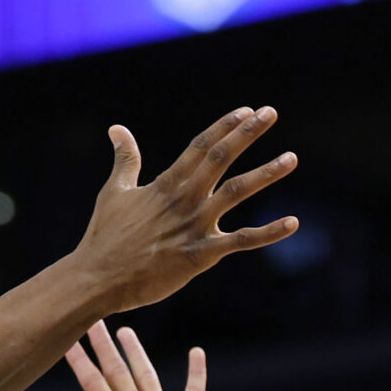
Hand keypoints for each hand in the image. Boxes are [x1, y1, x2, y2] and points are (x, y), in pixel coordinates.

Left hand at [23, 322, 207, 390]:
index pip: (93, 383)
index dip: (81, 362)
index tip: (68, 341)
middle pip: (118, 372)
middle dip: (106, 348)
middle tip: (95, 319)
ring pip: (148, 376)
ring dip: (138, 354)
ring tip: (126, 332)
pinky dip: (196, 374)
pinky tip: (196, 353)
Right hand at [69, 108, 297, 312]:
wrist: (96, 279)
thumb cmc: (103, 238)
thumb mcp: (113, 192)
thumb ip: (125, 160)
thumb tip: (117, 129)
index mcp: (165, 185)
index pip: (200, 147)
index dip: (224, 127)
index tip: (246, 110)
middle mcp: (183, 200)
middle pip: (221, 158)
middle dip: (247, 134)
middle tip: (271, 113)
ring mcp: (193, 226)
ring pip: (236, 193)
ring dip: (266, 174)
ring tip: (291, 158)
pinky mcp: (199, 256)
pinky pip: (240, 241)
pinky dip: (268, 233)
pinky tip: (293, 222)